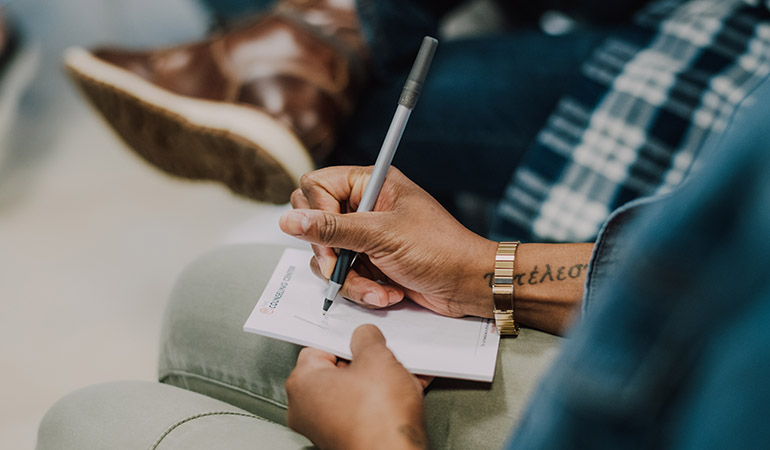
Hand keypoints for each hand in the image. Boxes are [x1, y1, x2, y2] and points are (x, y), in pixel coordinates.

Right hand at [279, 166, 497, 317]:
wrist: (467, 285)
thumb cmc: (438, 249)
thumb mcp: (382, 236)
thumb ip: (332, 228)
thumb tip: (289, 220)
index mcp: (370, 183)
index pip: (316, 187)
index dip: (316, 214)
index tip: (331, 240)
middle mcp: (363, 206)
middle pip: (314, 223)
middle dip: (328, 252)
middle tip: (342, 264)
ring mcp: (365, 237)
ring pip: (326, 256)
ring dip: (350, 279)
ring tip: (378, 288)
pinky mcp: (368, 263)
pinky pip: (343, 276)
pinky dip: (361, 290)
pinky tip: (386, 295)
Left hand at [286, 325, 428, 449]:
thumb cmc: (378, 417)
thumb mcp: (377, 358)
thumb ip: (367, 338)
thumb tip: (365, 336)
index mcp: (302, 382)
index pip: (319, 347)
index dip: (347, 340)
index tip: (364, 340)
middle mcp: (306, 408)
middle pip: (337, 370)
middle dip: (366, 363)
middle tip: (385, 360)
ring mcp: (325, 427)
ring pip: (353, 391)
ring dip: (378, 381)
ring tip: (400, 376)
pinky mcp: (345, 439)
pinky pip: (362, 410)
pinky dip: (381, 401)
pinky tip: (404, 393)